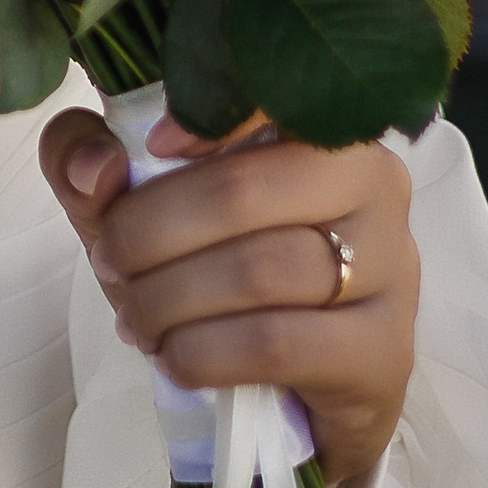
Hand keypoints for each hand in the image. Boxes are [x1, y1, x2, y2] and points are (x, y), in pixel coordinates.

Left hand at [40, 109, 418, 487]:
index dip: (206, 114)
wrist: (294, 399)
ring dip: (169, 299)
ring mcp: (393, 269)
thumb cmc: (219, 278)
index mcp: (325, 126)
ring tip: (135, 318)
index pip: (280, 89)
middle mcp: (376, 183)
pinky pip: (276, 343)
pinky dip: (202, 352)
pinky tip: (174, 359)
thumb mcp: (144, 209)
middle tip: (111, 262)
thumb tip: (95, 167)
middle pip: (243, 189)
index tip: (151, 146)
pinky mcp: (383, 351)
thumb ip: (94, 160)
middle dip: (151, 231)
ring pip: (260, 269)